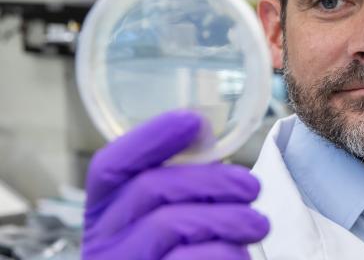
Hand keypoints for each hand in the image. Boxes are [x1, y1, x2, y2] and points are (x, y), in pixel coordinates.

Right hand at [82, 110, 268, 259]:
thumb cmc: (185, 252)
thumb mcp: (175, 214)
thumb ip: (184, 177)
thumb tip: (203, 129)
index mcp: (106, 211)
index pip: (110, 165)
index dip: (150, 137)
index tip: (194, 120)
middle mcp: (103, 240)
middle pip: (149, 188)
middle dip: (211, 181)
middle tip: (252, 187)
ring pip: (168, 224)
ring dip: (226, 218)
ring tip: (257, 225)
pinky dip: (223, 253)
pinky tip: (240, 253)